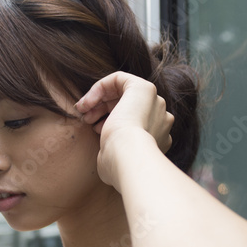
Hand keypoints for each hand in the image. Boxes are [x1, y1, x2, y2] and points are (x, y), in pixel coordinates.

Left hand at [74, 72, 173, 187]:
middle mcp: (162, 118)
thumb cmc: (120, 166)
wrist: (128, 157)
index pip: (133, 121)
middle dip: (103, 111)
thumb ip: (117, 153)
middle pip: (129, 106)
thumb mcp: (117, 161)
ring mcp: (155, 102)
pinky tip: (88, 102)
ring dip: (100, 101)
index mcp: (159, 137)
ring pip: (123, 93)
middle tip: (86, 120)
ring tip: (84, 114)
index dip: (110, 122)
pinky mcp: (144, 88)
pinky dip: (100, 87)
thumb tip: (106, 159)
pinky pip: (119, 79)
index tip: (93, 129)